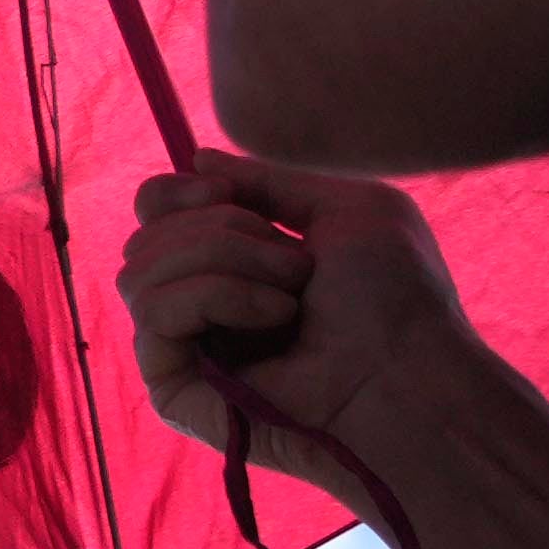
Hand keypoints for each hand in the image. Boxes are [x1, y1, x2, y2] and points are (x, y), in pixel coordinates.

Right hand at [125, 155, 489, 466]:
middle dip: (220, 231)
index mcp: (232, 266)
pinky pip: (152, 312)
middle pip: (146, 235)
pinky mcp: (172, 388)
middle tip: (294, 265)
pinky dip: (213, 297)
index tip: (225, 193)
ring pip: (139, 270)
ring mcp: (181, 349)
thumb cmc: (397, 299)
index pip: (153, 217)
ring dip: (223, 262)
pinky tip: (273, 319)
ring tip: (290, 298)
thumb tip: (195, 159)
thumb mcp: (344, 209)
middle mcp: (199, 306)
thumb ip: (268, 181)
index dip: (175, 193)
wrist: (409, 372)